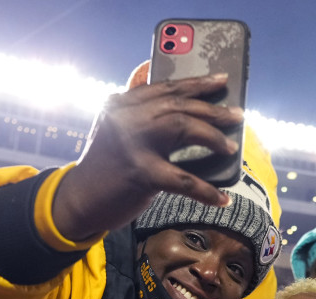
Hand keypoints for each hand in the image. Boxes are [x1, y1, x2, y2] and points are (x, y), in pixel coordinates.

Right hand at [53, 75, 243, 240]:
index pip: (164, 87)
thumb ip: (144, 120)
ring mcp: (132, 143)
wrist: (78, 200)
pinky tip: (222, 198)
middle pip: (178, 104)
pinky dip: (206, 191)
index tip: (220, 81)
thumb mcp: (119, 133)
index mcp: (121, 104)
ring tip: (230, 146)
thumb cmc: (106, 169)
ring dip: (212, 136)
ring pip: (183, 126)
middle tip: (237, 114)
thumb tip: (194, 119)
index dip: (195, 84)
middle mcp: (126, 117)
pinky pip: (183, 180)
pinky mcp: (140, 173)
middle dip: (212, 109)